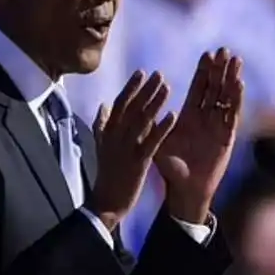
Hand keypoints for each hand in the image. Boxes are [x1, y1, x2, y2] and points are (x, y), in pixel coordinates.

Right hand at [86, 71, 176, 231]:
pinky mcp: (138, 161)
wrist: (106, 201)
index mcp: (108, 131)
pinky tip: (174, 115)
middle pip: (132, 107)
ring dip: (155, 102)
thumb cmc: (107, 174)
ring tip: (167, 87)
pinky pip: (152, 141)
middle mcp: (116, 136)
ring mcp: (127, 148)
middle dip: (146, 89)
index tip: (142, 72)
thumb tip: (103, 105)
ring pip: (142, 120)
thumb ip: (101, 124)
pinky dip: (162, 127)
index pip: (120, 103)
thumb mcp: (100, 146)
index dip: (131, 87)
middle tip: (159, 73)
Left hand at [155, 48, 243, 223]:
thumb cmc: (170, 168)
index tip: (208, 54)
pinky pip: (231, 115)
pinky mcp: (226, 137)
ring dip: (231, 79)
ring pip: (226, 98)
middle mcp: (205, 119)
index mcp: (189, 117)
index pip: (198, 89)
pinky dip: (236, 100)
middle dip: (220, 70)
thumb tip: (139, 108)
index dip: (203, 72)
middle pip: (214, 89)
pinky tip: (238, 84)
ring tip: (236, 60)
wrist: (186, 190)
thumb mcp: (158, 143)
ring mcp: (217, 126)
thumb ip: (152, 126)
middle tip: (224, 50)